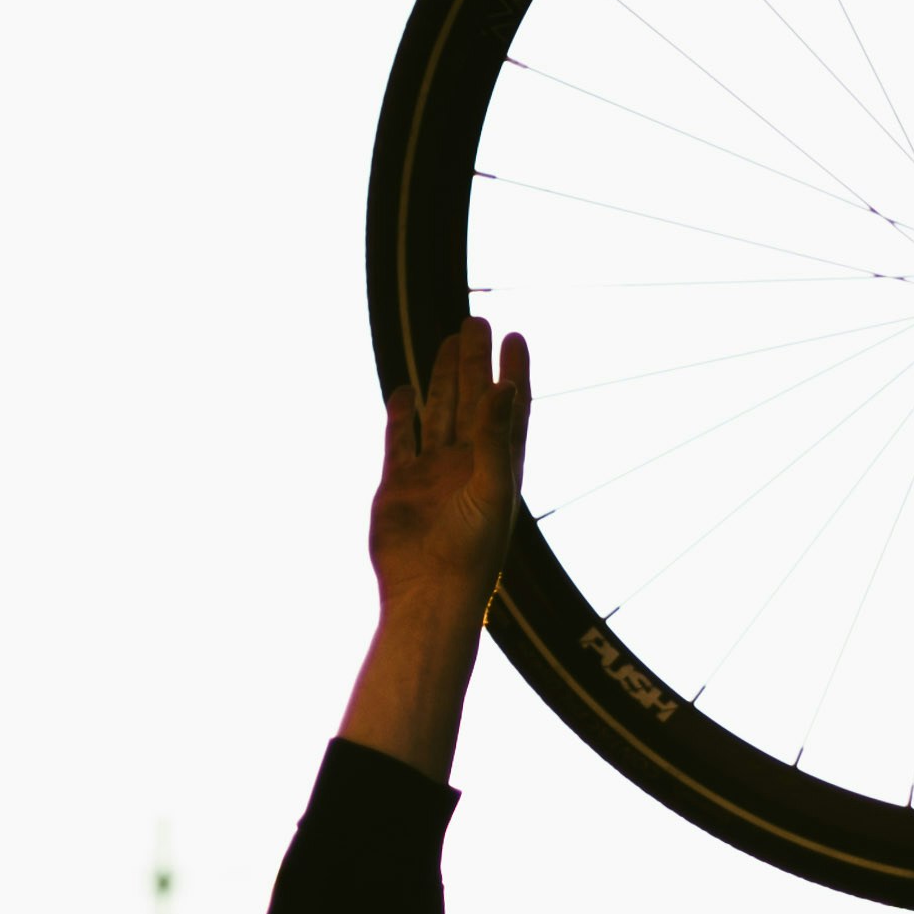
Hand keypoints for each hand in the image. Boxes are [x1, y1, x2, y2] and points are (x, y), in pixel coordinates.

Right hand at [368, 320, 528, 628]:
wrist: (428, 592)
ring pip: (438, 413)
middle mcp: (467, 463)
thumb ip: (495, 437)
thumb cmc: (472, 552)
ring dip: (442, 378)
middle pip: (472, 400)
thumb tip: (503, 386)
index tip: (515, 337)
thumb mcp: (492, 489)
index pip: (510, 407)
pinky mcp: (399, 484)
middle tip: (475, 322)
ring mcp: (432, 472)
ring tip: (446, 342)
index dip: (513, 371)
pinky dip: (402, 415)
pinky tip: (404, 390)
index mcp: (499, 465)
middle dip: (473, 363)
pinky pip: (400, 440)